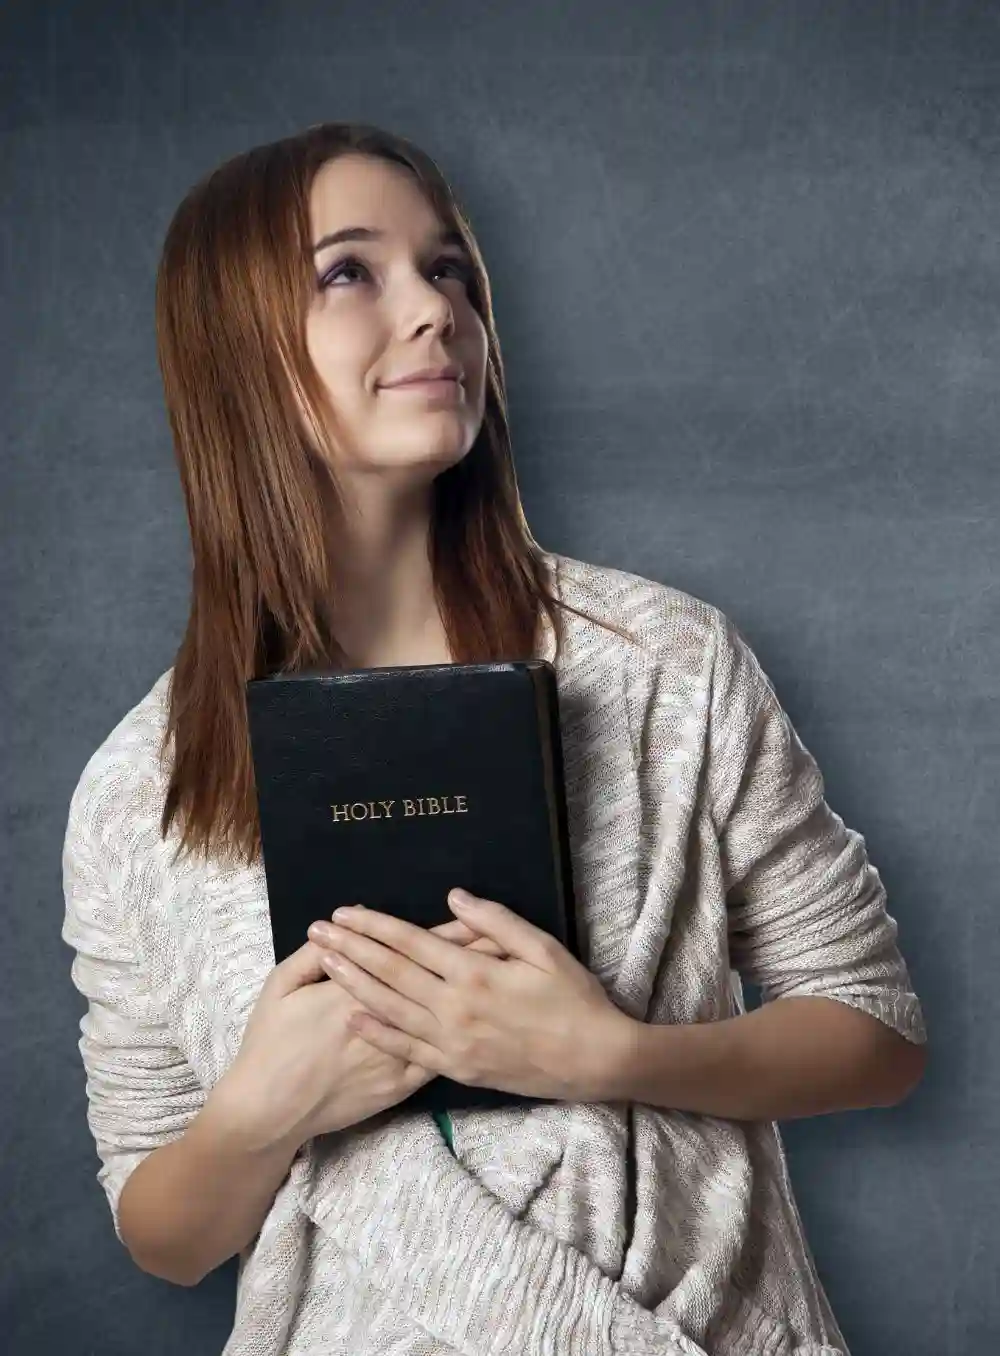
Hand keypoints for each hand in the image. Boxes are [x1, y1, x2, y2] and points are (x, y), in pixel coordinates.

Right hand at [214, 914, 509, 1151]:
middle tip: (504, 937)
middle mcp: (385, 1019)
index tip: (472, 917)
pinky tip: (482, 1024)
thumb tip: (339, 923)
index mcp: (358, 989)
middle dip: (472, 957)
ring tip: (504, 975)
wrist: (270, 1109)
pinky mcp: (400, 1086)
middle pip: (437, 981)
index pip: (412, 952)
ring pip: (446, 1017)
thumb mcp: (279, 985)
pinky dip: (461, 1038)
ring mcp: (396, 1056)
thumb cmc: (270, 1042)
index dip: (444, 934)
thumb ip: (311, 953)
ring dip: (474, 997)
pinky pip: (438, 1058)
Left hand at [307, 890, 635, 1102]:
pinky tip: (352, 1016)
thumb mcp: (543, 948)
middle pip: (390, 973)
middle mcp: (455, 1008)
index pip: (411, 943)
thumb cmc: (573, 998)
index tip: (345, 911)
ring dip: (352, 984)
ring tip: (322, 963)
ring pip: (389, 1009)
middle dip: (350, 949)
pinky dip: (376, 1031)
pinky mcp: (456, 1068)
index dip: (374, 926)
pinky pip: (406, 1049)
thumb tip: (454, 897)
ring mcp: (452, 1042)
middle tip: (317, 930)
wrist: (594, 1060)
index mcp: (474, 974)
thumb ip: (495, 922)